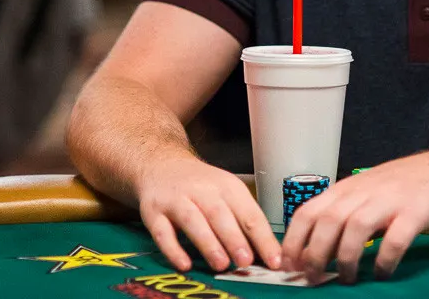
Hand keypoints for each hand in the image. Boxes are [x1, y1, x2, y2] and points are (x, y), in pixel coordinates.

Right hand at [135, 156, 280, 272]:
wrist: (163, 164)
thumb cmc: (201, 185)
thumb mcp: (227, 192)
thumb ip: (242, 219)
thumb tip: (265, 251)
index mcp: (228, 187)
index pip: (249, 213)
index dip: (263, 238)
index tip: (274, 259)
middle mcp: (203, 191)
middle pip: (221, 214)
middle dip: (235, 238)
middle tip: (246, 261)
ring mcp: (177, 200)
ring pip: (194, 221)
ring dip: (208, 243)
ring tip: (221, 264)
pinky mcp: (154, 211)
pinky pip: (162, 231)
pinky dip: (173, 249)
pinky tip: (184, 263)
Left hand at [280, 152, 428, 283]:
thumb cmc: (391, 190)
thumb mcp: (357, 196)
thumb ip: (334, 219)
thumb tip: (306, 255)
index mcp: (343, 190)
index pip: (307, 212)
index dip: (294, 241)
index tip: (289, 266)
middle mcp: (362, 193)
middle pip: (329, 222)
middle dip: (316, 254)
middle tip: (314, 278)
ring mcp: (388, 201)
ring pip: (357, 228)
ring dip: (347, 259)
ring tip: (347, 279)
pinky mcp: (413, 213)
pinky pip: (395, 240)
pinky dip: (384, 261)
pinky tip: (382, 273)